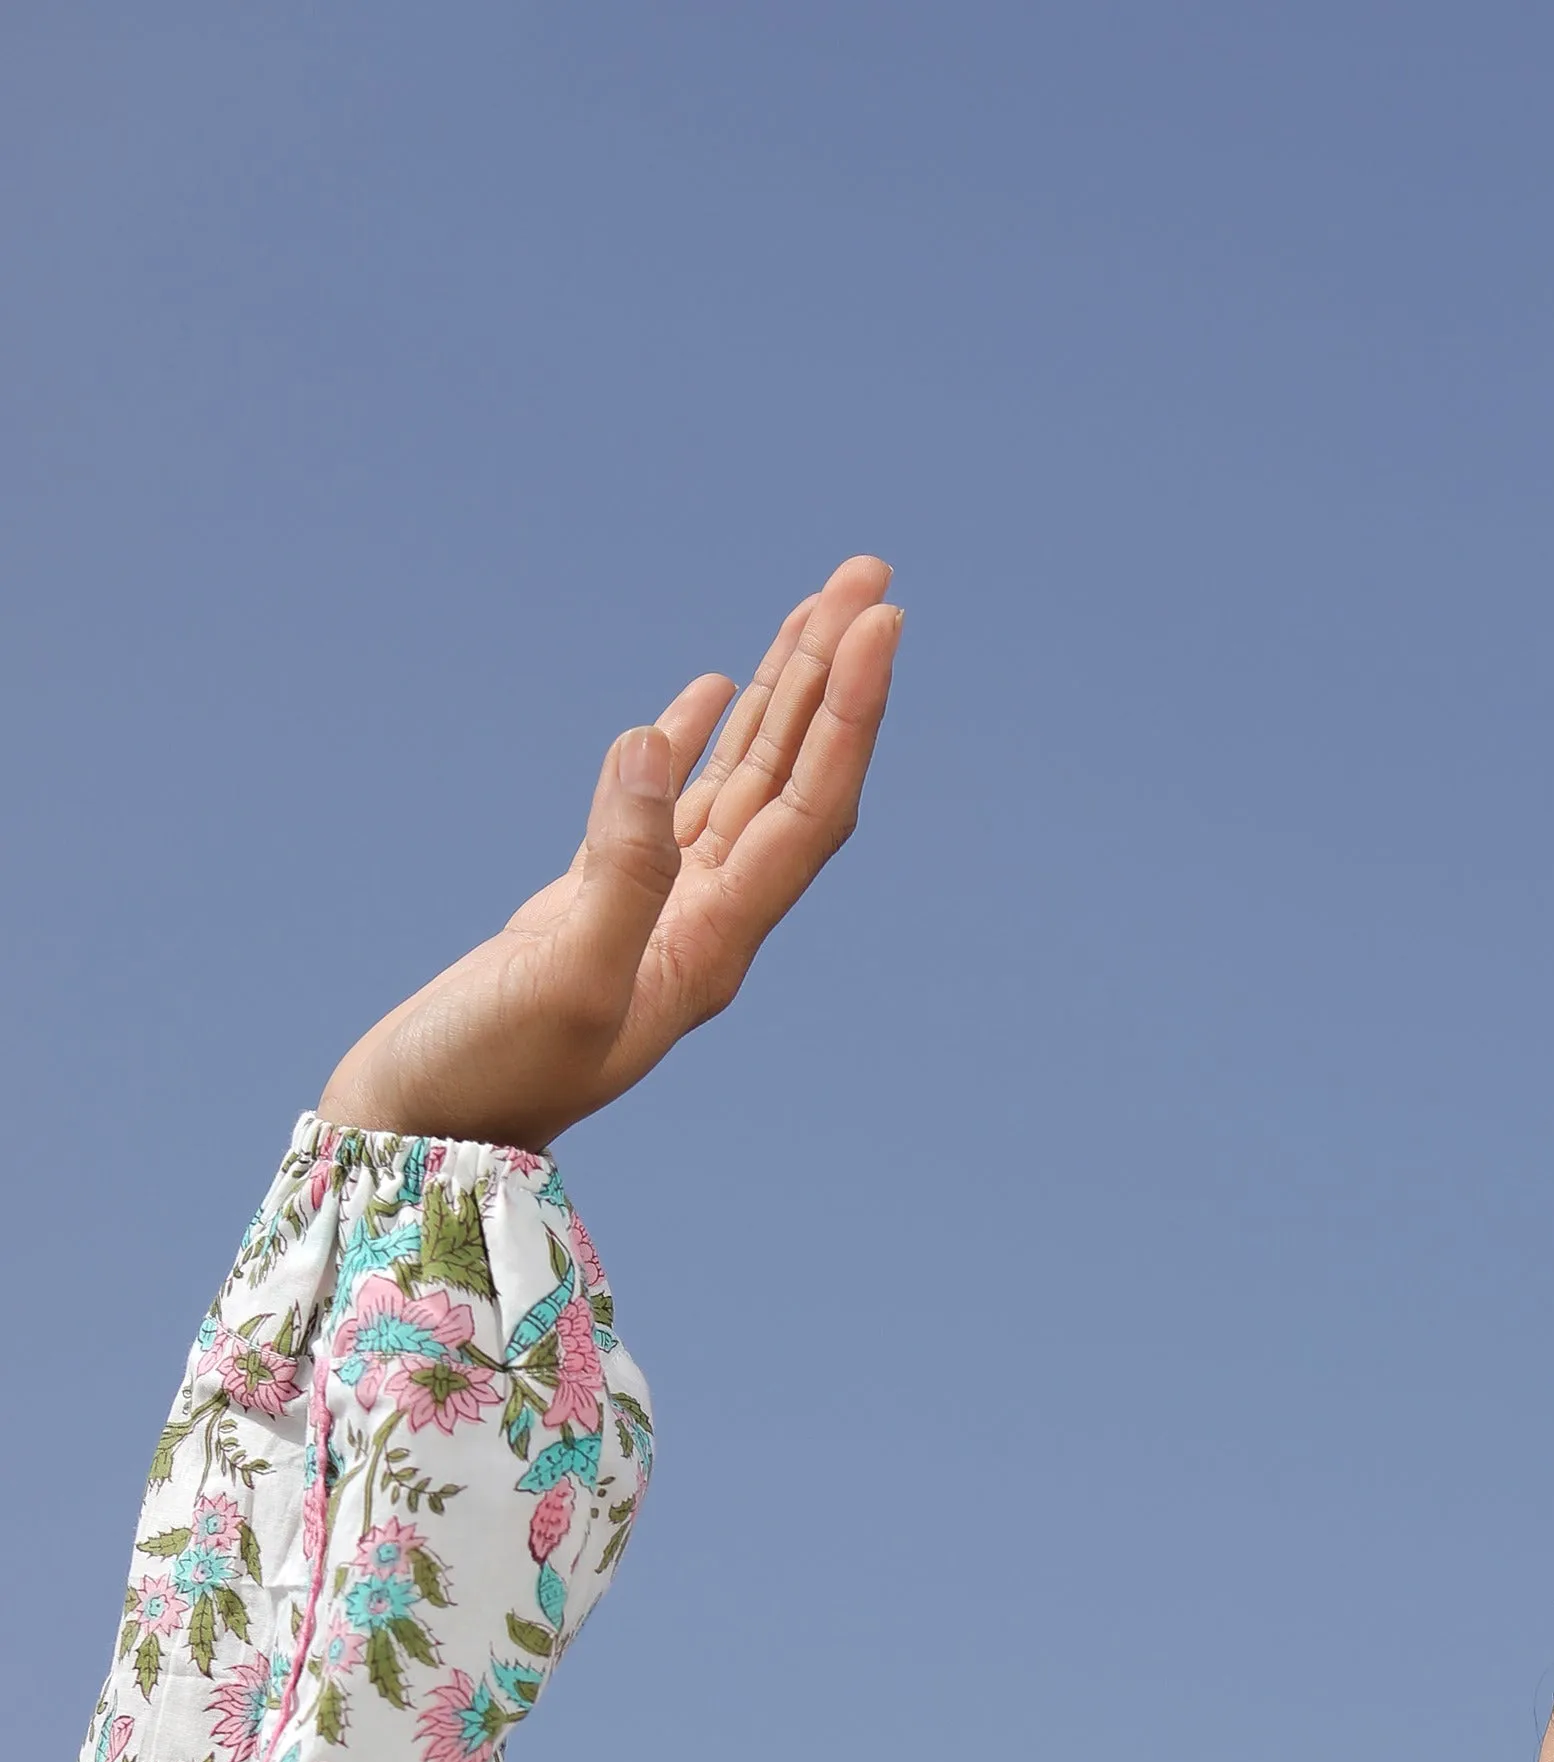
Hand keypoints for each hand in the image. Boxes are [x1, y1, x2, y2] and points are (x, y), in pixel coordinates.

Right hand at [317, 557, 903, 1148]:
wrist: (419, 1137)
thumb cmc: (485, 1075)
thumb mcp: (561, 979)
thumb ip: (615, 870)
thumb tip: (651, 746)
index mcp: (713, 945)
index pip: (808, 811)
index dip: (848, 713)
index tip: (878, 621)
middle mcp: (702, 926)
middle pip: (792, 782)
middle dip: (832, 677)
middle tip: (871, 576)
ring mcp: (650, 916)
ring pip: (739, 784)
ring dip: (782, 696)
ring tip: (819, 608)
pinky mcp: (592, 908)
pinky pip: (667, 808)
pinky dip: (696, 743)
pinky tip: (714, 691)